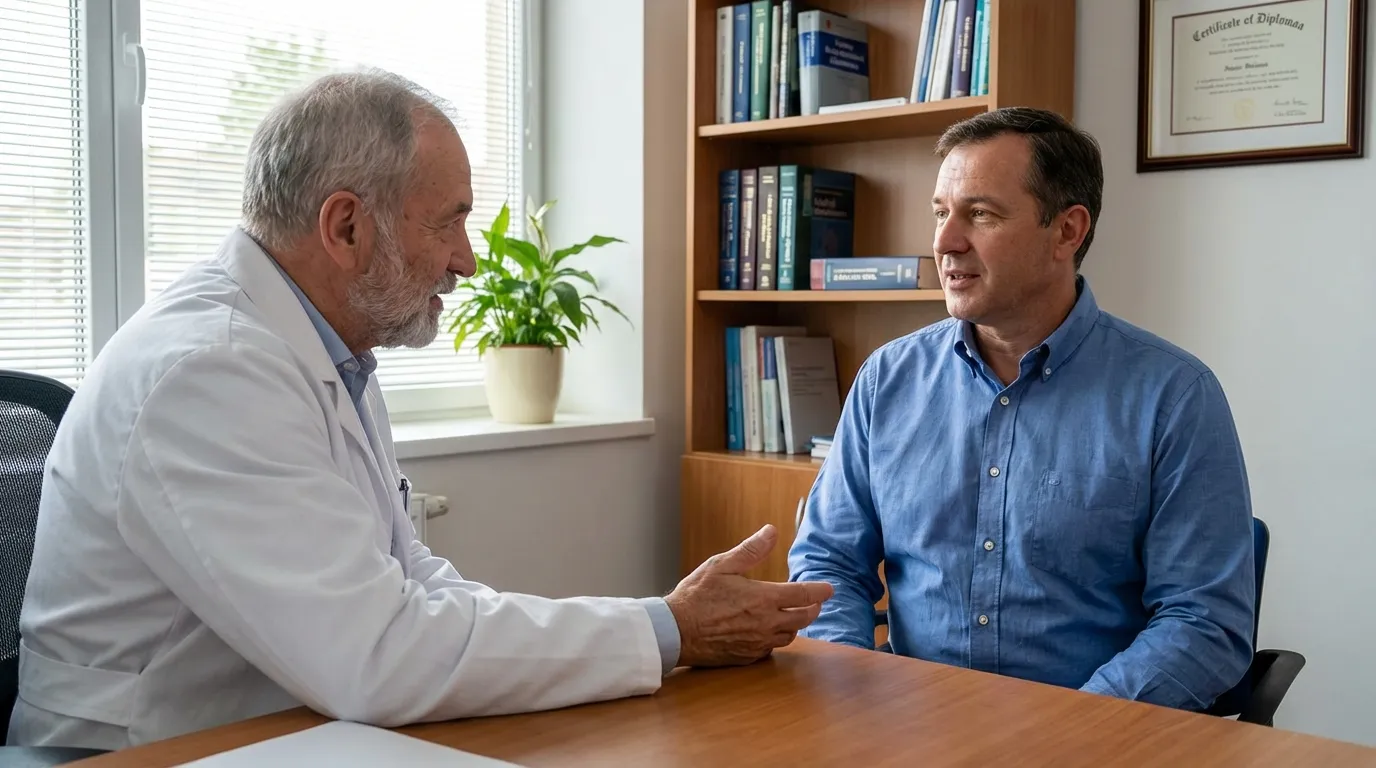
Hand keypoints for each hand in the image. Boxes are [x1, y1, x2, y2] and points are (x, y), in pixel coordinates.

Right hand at [665, 524, 833, 666]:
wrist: (675, 632)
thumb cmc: (696, 596)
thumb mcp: (722, 565)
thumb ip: (750, 550)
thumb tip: (771, 531)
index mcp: (764, 599)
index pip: (804, 595)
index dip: (820, 590)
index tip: (830, 588)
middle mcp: (767, 623)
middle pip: (803, 619)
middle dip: (813, 609)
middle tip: (815, 602)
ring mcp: (758, 643)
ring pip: (789, 636)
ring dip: (795, 625)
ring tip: (793, 616)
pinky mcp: (748, 656)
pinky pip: (770, 649)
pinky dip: (774, 639)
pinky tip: (767, 632)